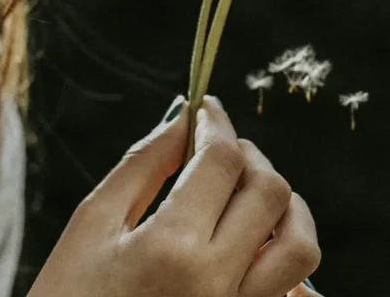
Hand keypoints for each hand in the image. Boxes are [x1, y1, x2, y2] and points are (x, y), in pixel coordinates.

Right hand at [27, 95, 320, 296]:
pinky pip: (294, 295)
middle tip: (222, 153)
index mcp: (170, 248)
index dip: (217, 124)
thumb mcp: (90, 229)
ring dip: (284, 209)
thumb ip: (142, 164)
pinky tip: (258, 248)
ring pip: (299, 245)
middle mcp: (215, 282)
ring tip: (248, 199)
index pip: (222, 160)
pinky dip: (289, 265)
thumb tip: (184, 118)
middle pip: (270, 192)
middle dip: (250, 159)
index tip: (207, 111)